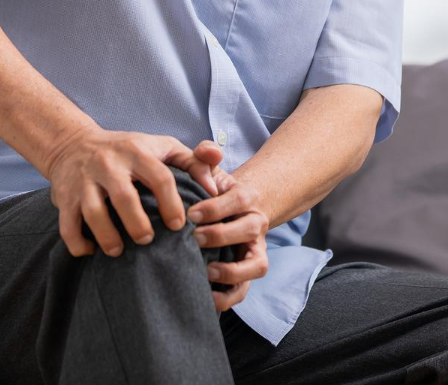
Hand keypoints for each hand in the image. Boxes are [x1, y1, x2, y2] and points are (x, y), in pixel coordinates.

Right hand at [44, 129, 220, 258]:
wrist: (74, 144)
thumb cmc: (128, 150)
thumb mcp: (162, 147)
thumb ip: (194, 162)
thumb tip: (216, 189)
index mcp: (137, 152)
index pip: (159, 178)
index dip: (172, 204)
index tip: (179, 226)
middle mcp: (108, 164)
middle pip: (124, 197)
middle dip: (138, 224)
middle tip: (148, 241)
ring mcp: (84, 182)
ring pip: (93, 213)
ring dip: (108, 237)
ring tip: (120, 251)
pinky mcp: (64, 199)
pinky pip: (68, 227)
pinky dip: (79, 244)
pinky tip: (92, 251)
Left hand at [185, 155, 269, 312]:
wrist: (231, 211)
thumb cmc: (214, 191)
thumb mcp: (209, 170)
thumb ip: (206, 155)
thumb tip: (209, 151)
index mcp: (247, 198)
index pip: (239, 200)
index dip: (216, 208)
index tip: (190, 215)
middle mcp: (256, 225)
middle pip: (250, 230)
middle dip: (222, 235)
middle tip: (194, 239)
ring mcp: (253, 251)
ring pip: (257, 265)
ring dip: (233, 271)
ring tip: (206, 272)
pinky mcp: (244, 274)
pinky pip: (243, 290)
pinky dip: (226, 298)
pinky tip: (204, 297)